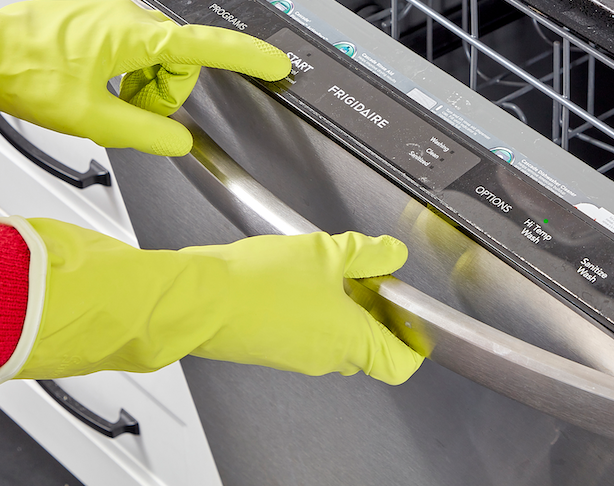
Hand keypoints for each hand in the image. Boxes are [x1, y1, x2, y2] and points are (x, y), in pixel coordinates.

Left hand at [0, 0, 289, 154]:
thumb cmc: (23, 71)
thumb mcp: (90, 117)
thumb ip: (145, 133)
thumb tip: (178, 142)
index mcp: (136, 35)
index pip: (208, 46)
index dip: (249, 57)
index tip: (277, 64)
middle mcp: (130, 18)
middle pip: (181, 63)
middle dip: (164, 95)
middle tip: (127, 114)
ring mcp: (114, 18)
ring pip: (157, 62)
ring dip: (142, 90)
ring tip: (103, 103)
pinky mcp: (101, 23)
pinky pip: (134, 55)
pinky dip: (126, 79)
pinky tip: (94, 89)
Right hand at [6, 219, 424, 384]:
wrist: (198, 299)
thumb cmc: (257, 283)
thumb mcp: (326, 251)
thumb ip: (366, 252)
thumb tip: (391, 253)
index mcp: (350, 341)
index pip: (401, 363)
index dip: (414, 341)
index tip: (414, 317)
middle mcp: (327, 357)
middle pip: (370, 346)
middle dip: (374, 311)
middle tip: (370, 276)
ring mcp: (298, 356)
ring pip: (337, 336)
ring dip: (341, 306)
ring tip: (330, 268)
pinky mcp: (273, 348)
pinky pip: (307, 332)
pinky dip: (312, 308)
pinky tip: (299, 276)